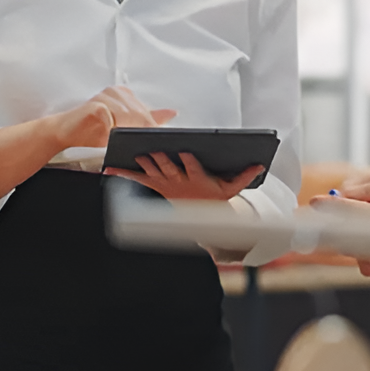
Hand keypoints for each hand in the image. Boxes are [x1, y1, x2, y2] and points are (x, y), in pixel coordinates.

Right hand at [52, 86, 175, 149]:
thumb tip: (171, 113)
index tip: (150, 139)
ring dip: (124, 134)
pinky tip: (105, 135)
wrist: (64, 131)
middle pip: (139, 116)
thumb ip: (146, 118)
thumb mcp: (124, 125)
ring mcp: (105, 96)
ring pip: (127, 119)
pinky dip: (110, 132)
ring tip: (115, 141)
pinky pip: (111, 121)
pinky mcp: (96, 106)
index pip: (146, 112)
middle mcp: (116, 92)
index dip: (148, 128)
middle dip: (138, 133)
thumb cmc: (92, 130)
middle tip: (136, 146)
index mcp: (125, 93)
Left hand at [105, 152, 264, 202]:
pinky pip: (137, 178)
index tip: (187, 153)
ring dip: (142, 165)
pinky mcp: (156, 185)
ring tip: (132, 158)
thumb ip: (245, 176)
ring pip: (153, 172)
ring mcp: (166, 184)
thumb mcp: (232, 188)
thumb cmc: (215, 197)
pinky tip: (108, 169)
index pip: (194, 169)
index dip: (190, 162)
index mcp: (197, 179)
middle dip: (161, 161)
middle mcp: (180, 182)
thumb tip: (261, 165)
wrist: (201, 217)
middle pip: (169, 169)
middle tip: (152, 153)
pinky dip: (122, 173)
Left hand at [314, 179, 369, 277]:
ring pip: (352, 251)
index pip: (347, 212)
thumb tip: (343, 191)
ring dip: (351, 239)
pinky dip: (364, 253)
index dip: (327, 207)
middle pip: (343, 237)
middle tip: (325, 216)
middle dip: (333, 226)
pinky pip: (363, 263)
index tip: (314, 203)